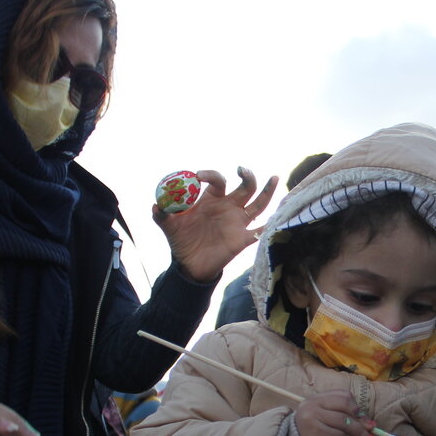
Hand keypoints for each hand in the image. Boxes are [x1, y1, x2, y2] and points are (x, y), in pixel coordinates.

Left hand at [153, 166, 277, 282]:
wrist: (189, 265)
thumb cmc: (181, 240)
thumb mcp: (169, 226)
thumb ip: (162, 215)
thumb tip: (157, 205)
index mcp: (211, 199)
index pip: (217, 180)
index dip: (210, 175)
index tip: (197, 177)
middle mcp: (228, 207)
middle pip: (245, 187)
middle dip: (247, 176)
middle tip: (241, 170)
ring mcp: (238, 222)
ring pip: (258, 203)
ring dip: (267, 191)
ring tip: (274, 177)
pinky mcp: (243, 239)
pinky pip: (260, 231)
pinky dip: (270, 226)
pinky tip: (279, 221)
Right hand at [292, 390, 374, 435]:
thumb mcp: (328, 421)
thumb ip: (344, 416)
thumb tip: (370, 422)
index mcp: (314, 400)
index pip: (341, 395)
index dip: (355, 406)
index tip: (363, 416)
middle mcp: (311, 407)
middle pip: (345, 406)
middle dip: (361, 418)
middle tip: (371, 427)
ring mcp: (313, 422)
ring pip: (345, 423)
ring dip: (360, 432)